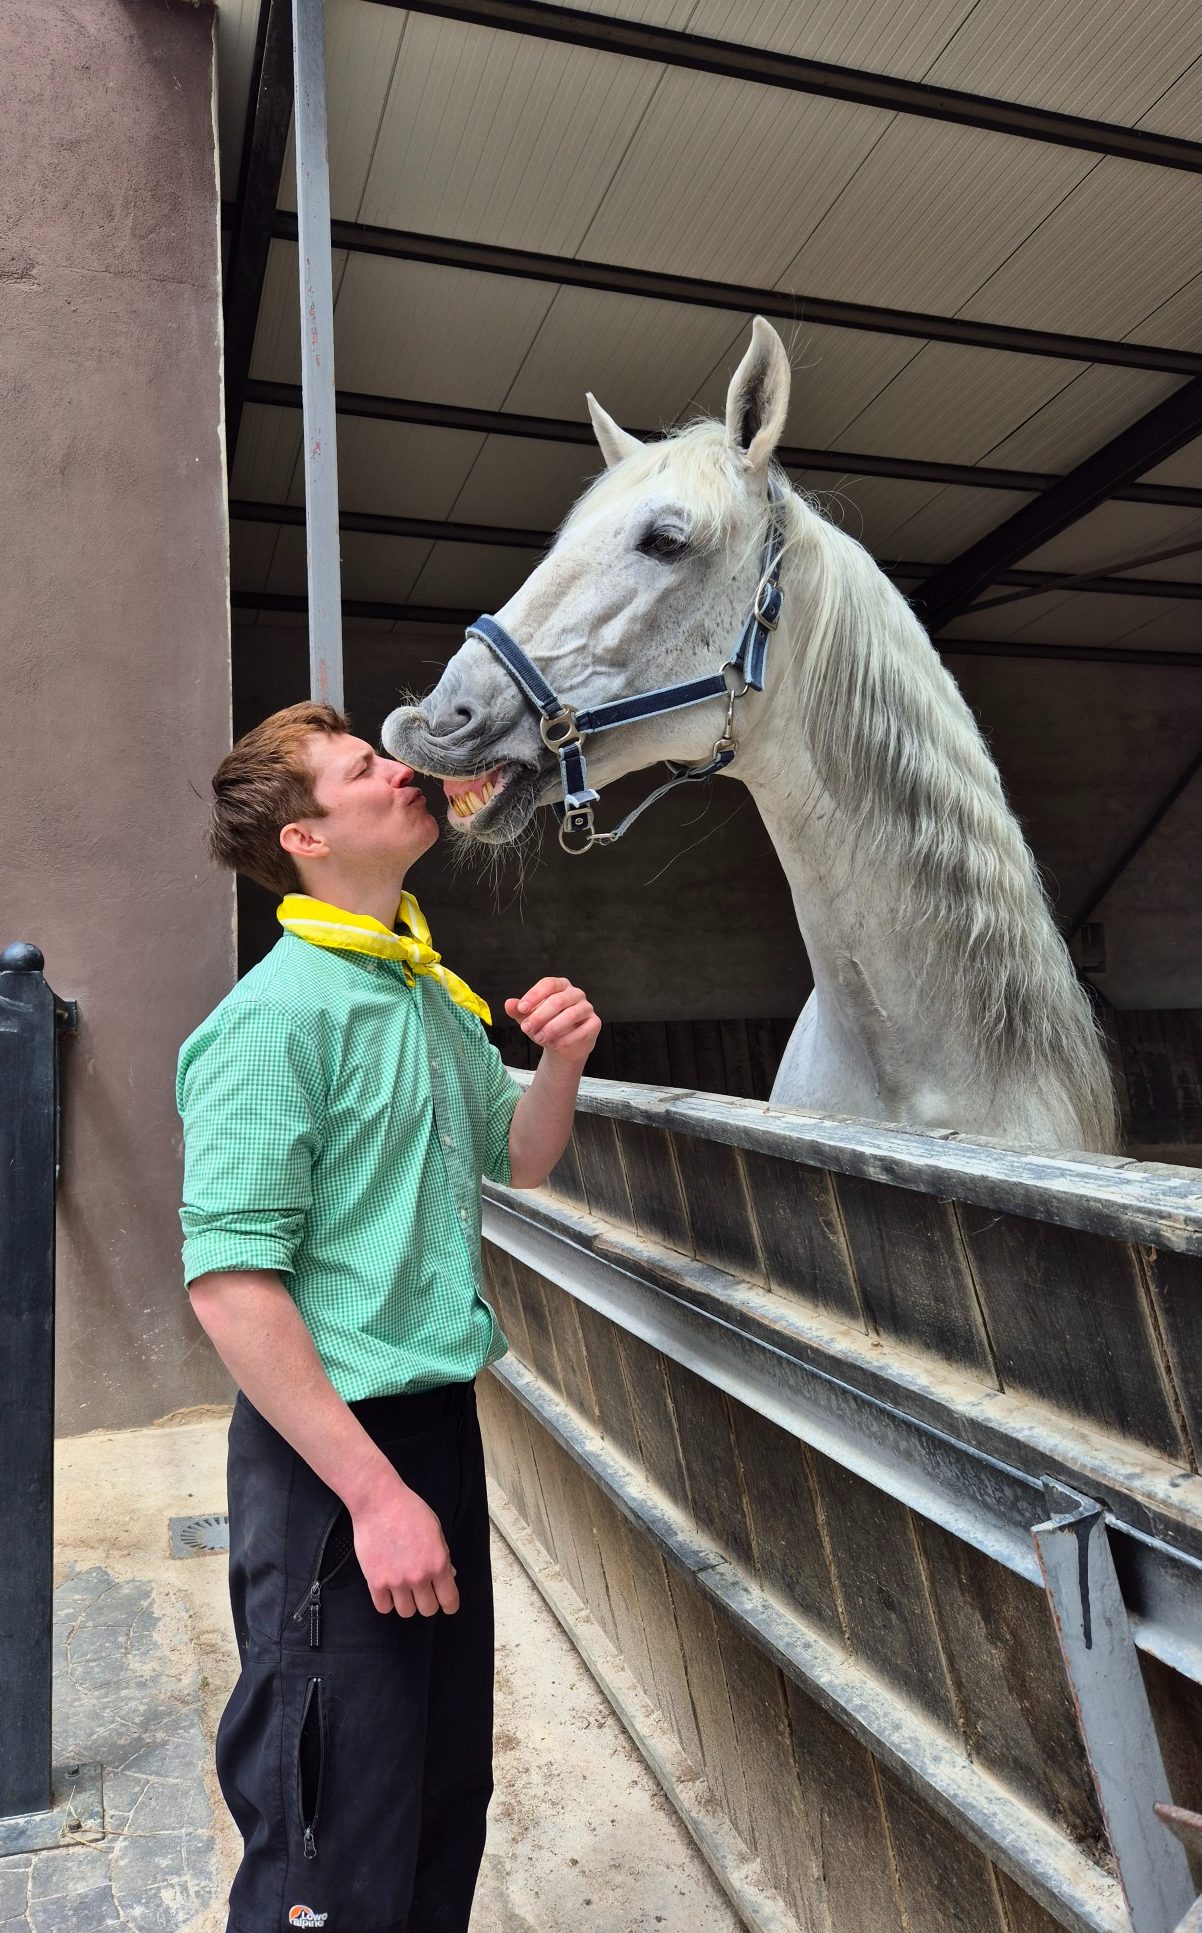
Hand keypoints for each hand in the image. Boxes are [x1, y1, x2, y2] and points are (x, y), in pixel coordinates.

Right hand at [352, 1476, 458, 1617]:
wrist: (379, 1502)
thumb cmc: (409, 1510)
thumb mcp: (436, 1529)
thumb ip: (443, 1555)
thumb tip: (450, 1574)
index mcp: (438, 1563)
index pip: (449, 1599)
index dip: (449, 1605)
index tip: (446, 1604)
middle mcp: (419, 1576)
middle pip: (428, 1610)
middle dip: (427, 1602)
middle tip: (422, 1592)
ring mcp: (396, 1581)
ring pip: (406, 1612)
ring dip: (406, 1603)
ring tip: (403, 1590)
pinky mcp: (375, 1581)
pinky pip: (384, 1607)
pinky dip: (387, 1602)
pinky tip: (387, 1590)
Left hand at [505, 977, 600, 1067]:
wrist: (561, 1045)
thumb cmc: (544, 1026)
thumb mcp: (529, 1018)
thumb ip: (518, 1010)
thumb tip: (509, 1003)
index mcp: (560, 986)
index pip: (548, 984)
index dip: (534, 995)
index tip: (521, 1009)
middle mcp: (576, 993)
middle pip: (558, 1000)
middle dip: (540, 1016)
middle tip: (526, 1029)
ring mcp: (587, 1008)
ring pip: (571, 1015)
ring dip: (552, 1028)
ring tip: (538, 1038)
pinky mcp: (595, 1023)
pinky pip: (582, 1030)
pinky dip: (566, 1039)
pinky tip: (554, 1045)